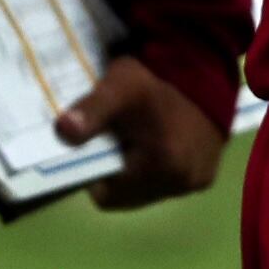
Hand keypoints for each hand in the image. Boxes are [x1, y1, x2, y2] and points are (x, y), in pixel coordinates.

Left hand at [55, 57, 229, 211]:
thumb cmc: (158, 80)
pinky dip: (158, 170)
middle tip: (118, 140)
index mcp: (162, 165)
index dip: (96, 173)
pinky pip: (168, 185)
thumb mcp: (119, 87)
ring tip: (138, 141)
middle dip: (118, 173)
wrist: (205, 72)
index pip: (108, 194)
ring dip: (138, 174)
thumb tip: (63, 131)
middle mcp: (182, 182)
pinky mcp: (205, 178)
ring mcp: (195, 183)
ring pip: (149, 192)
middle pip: (130, 196)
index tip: (98, 147)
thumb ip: (91, 110)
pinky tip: (158, 145)